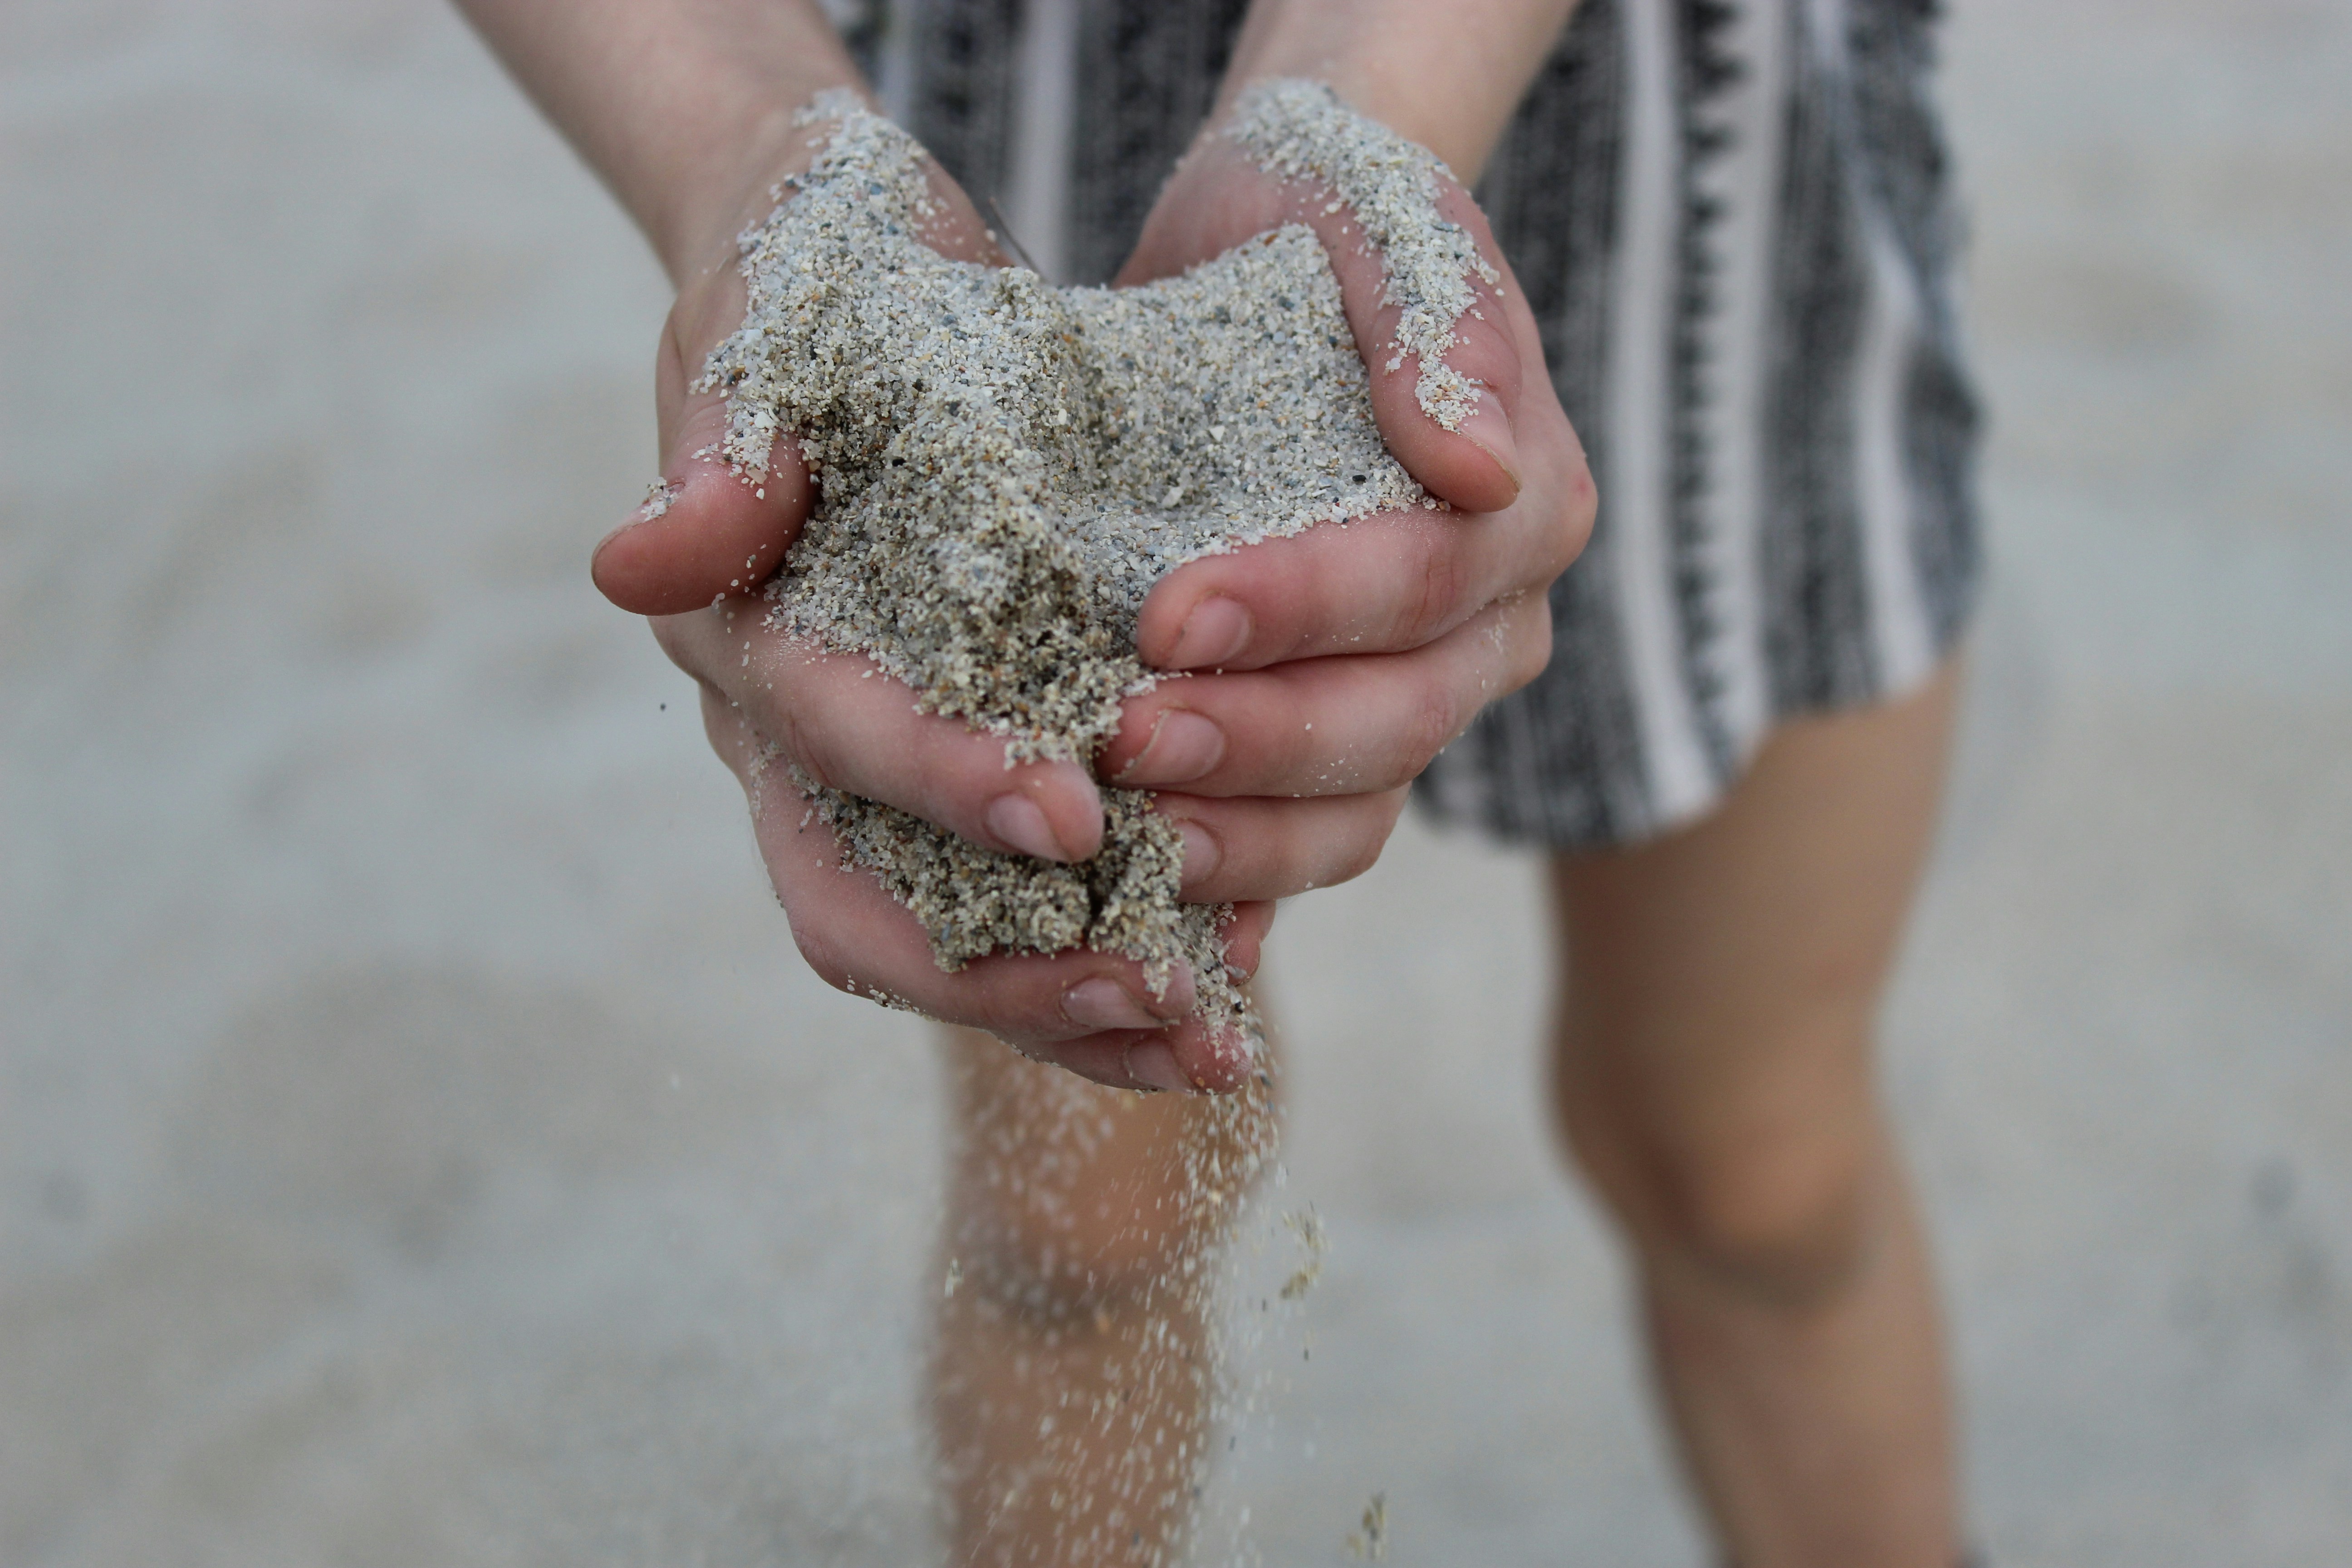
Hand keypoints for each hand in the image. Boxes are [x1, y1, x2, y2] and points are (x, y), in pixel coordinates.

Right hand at [600, 125, 1279, 1093]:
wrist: (866, 264)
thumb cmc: (819, 272)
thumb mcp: (773, 323)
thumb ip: (725, 450)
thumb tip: (636, 567)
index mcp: (742, 639)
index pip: (822, 747)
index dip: (934, 788)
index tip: (1070, 817)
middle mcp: (798, 736)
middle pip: (868, 909)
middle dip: (1005, 972)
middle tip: (1154, 992)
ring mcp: (879, 765)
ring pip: (951, 936)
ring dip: (1077, 1003)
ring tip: (1212, 1036)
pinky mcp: (964, 759)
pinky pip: (1025, 899)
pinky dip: (1118, 945)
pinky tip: (1230, 968)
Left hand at [1093, 104, 1594, 896]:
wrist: (1273, 247)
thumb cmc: (1327, 226)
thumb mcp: (1375, 230)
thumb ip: (1438, 328)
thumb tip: (1482, 466)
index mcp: (1525, 513)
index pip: (1425, 584)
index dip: (1305, 610)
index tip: (1170, 611)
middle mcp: (1490, 628)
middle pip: (1397, 721)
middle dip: (1258, 740)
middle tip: (1121, 738)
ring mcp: (1414, 698)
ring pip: (1358, 810)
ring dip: (1242, 834)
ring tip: (1122, 828)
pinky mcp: (1326, 741)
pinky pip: (1301, 841)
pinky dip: (1235, 884)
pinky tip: (1147, 909)